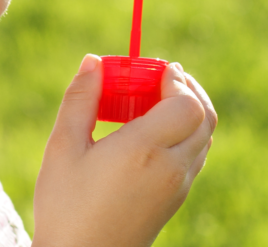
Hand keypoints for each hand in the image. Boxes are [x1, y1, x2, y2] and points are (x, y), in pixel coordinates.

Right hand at [32, 55, 216, 246]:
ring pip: (204, 137)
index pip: (187, 104)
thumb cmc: (65, 207)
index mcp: (144, 151)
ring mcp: (178, 187)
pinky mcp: (176, 200)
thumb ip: (80, 100)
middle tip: (162, 78)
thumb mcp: (63, 148)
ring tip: (155, 102)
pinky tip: (153, 132)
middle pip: (204, 117)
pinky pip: (195, 155)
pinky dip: (185, 133)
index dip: (178, 80)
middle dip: (189, 89)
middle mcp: (170, 168)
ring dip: (189, 111)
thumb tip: (93, 60)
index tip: (159, 68)